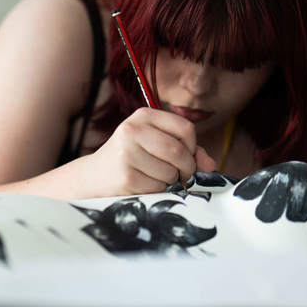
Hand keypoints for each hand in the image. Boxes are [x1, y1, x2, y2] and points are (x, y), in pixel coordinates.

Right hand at [85, 107, 216, 195]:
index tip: (187, 156)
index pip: (185, 128)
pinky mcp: (125, 175)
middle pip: (178, 150)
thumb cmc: (131, 158)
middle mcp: (132, 129)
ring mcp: (126, 152)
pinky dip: (157, 190)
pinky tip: (143, 185)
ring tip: (155, 177)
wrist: (94, 176)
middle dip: (186, 168)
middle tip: (182, 175)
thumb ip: (186, 150)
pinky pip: (157, 187)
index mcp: (143, 115)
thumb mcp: (155, 144)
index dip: (193, 147)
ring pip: (170, 171)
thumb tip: (211, 166)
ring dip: (169, 181)